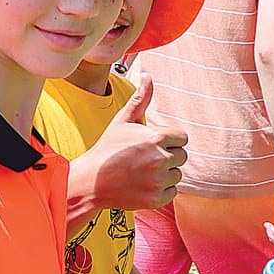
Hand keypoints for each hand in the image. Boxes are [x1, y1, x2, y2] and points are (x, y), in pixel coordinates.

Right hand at [66, 76, 187, 229]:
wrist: (91, 182)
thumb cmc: (107, 148)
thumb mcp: (123, 120)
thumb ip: (140, 98)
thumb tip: (148, 74)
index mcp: (156, 137)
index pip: (182, 137)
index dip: (168, 140)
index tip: (151, 144)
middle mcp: (160, 159)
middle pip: (182, 156)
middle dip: (168, 156)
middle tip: (144, 159)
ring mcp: (158, 180)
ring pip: (177, 174)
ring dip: (165, 173)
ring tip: (142, 172)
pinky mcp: (156, 198)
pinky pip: (171, 192)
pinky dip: (161, 190)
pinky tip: (142, 185)